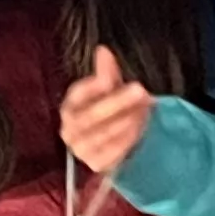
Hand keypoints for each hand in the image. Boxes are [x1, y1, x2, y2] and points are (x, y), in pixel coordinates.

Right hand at [57, 44, 155, 177]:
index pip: (78, 94)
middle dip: (117, 102)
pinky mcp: (95, 164)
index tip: (110, 77)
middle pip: (91, 116)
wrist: (115, 142)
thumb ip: (107, 72)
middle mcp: (69, 130)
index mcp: (69, 106)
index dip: (94, 86)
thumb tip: (103, 50)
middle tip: (140, 90)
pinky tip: (140, 127)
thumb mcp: (111, 89)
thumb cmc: (110, 111)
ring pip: (103, 135)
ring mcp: (81, 150)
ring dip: (127, 120)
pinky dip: (127, 139)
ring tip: (145, 107)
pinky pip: (112, 153)